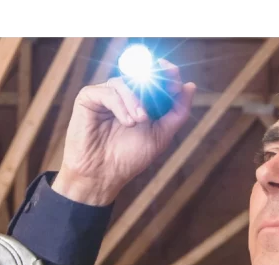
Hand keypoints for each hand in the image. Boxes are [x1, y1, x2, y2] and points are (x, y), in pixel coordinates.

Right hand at [54, 59, 195, 205]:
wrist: (102, 176)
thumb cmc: (129, 159)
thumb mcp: (161, 135)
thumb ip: (177, 111)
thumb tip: (190, 86)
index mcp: (139, 101)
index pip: (154, 79)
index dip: (166, 74)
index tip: (174, 77)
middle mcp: (122, 95)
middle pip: (138, 76)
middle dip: (152, 86)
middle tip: (159, 100)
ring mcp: (104, 96)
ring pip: (123, 83)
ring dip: (135, 100)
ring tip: (139, 121)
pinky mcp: (88, 98)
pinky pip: (108, 92)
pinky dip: (120, 105)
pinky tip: (127, 122)